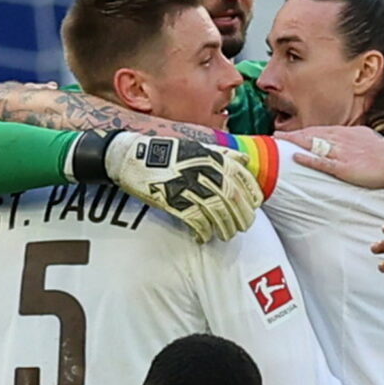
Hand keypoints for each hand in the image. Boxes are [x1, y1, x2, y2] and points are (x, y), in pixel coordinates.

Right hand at [89, 132, 259, 242]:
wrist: (130, 156)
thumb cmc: (165, 153)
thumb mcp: (196, 147)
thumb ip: (222, 154)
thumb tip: (245, 159)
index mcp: (212, 157)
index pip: (243, 179)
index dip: (252, 197)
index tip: (253, 208)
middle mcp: (203, 171)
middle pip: (233, 199)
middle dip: (242, 216)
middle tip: (242, 227)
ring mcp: (188, 186)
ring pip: (217, 212)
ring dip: (225, 227)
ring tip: (226, 235)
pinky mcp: (172, 199)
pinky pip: (195, 221)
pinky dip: (203, 232)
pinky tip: (203, 237)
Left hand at [284, 125, 383, 191]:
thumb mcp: (369, 140)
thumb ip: (354, 140)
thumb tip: (346, 141)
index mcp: (348, 133)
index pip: (320, 130)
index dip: (303, 132)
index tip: (290, 134)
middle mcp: (342, 139)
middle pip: (312, 134)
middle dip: (292, 134)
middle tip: (274, 136)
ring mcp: (342, 153)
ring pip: (313, 144)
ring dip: (294, 142)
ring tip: (277, 142)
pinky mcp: (345, 168)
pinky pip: (322, 162)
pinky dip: (307, 158)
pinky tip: (295, 156)